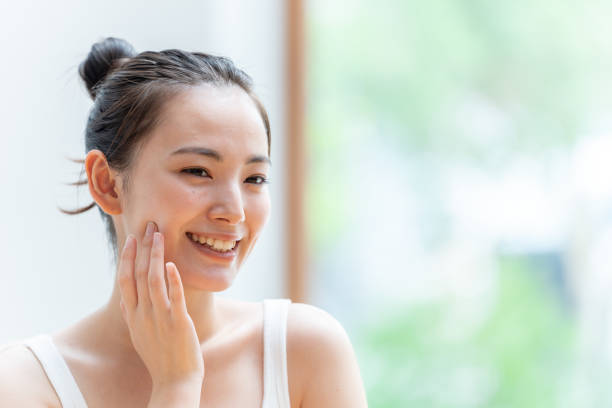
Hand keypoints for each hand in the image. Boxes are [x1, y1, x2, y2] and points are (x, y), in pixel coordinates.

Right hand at [117, 221, 204, 390]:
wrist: (174, 380)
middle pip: (139, 274)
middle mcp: (142, 314)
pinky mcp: (178, 322)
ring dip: (156, 255)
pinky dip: (172, 280)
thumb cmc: (159, 356)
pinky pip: (174, 297)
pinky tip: (173, 265)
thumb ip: (134, 313)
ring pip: (154, 280)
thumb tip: (127, 296)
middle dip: (143, 247)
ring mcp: (159, 318)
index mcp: (133, 315)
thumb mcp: (139, 333)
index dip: (128, 257)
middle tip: (149, 225)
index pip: (125, 279)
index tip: (132, 238)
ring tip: (160, 235)